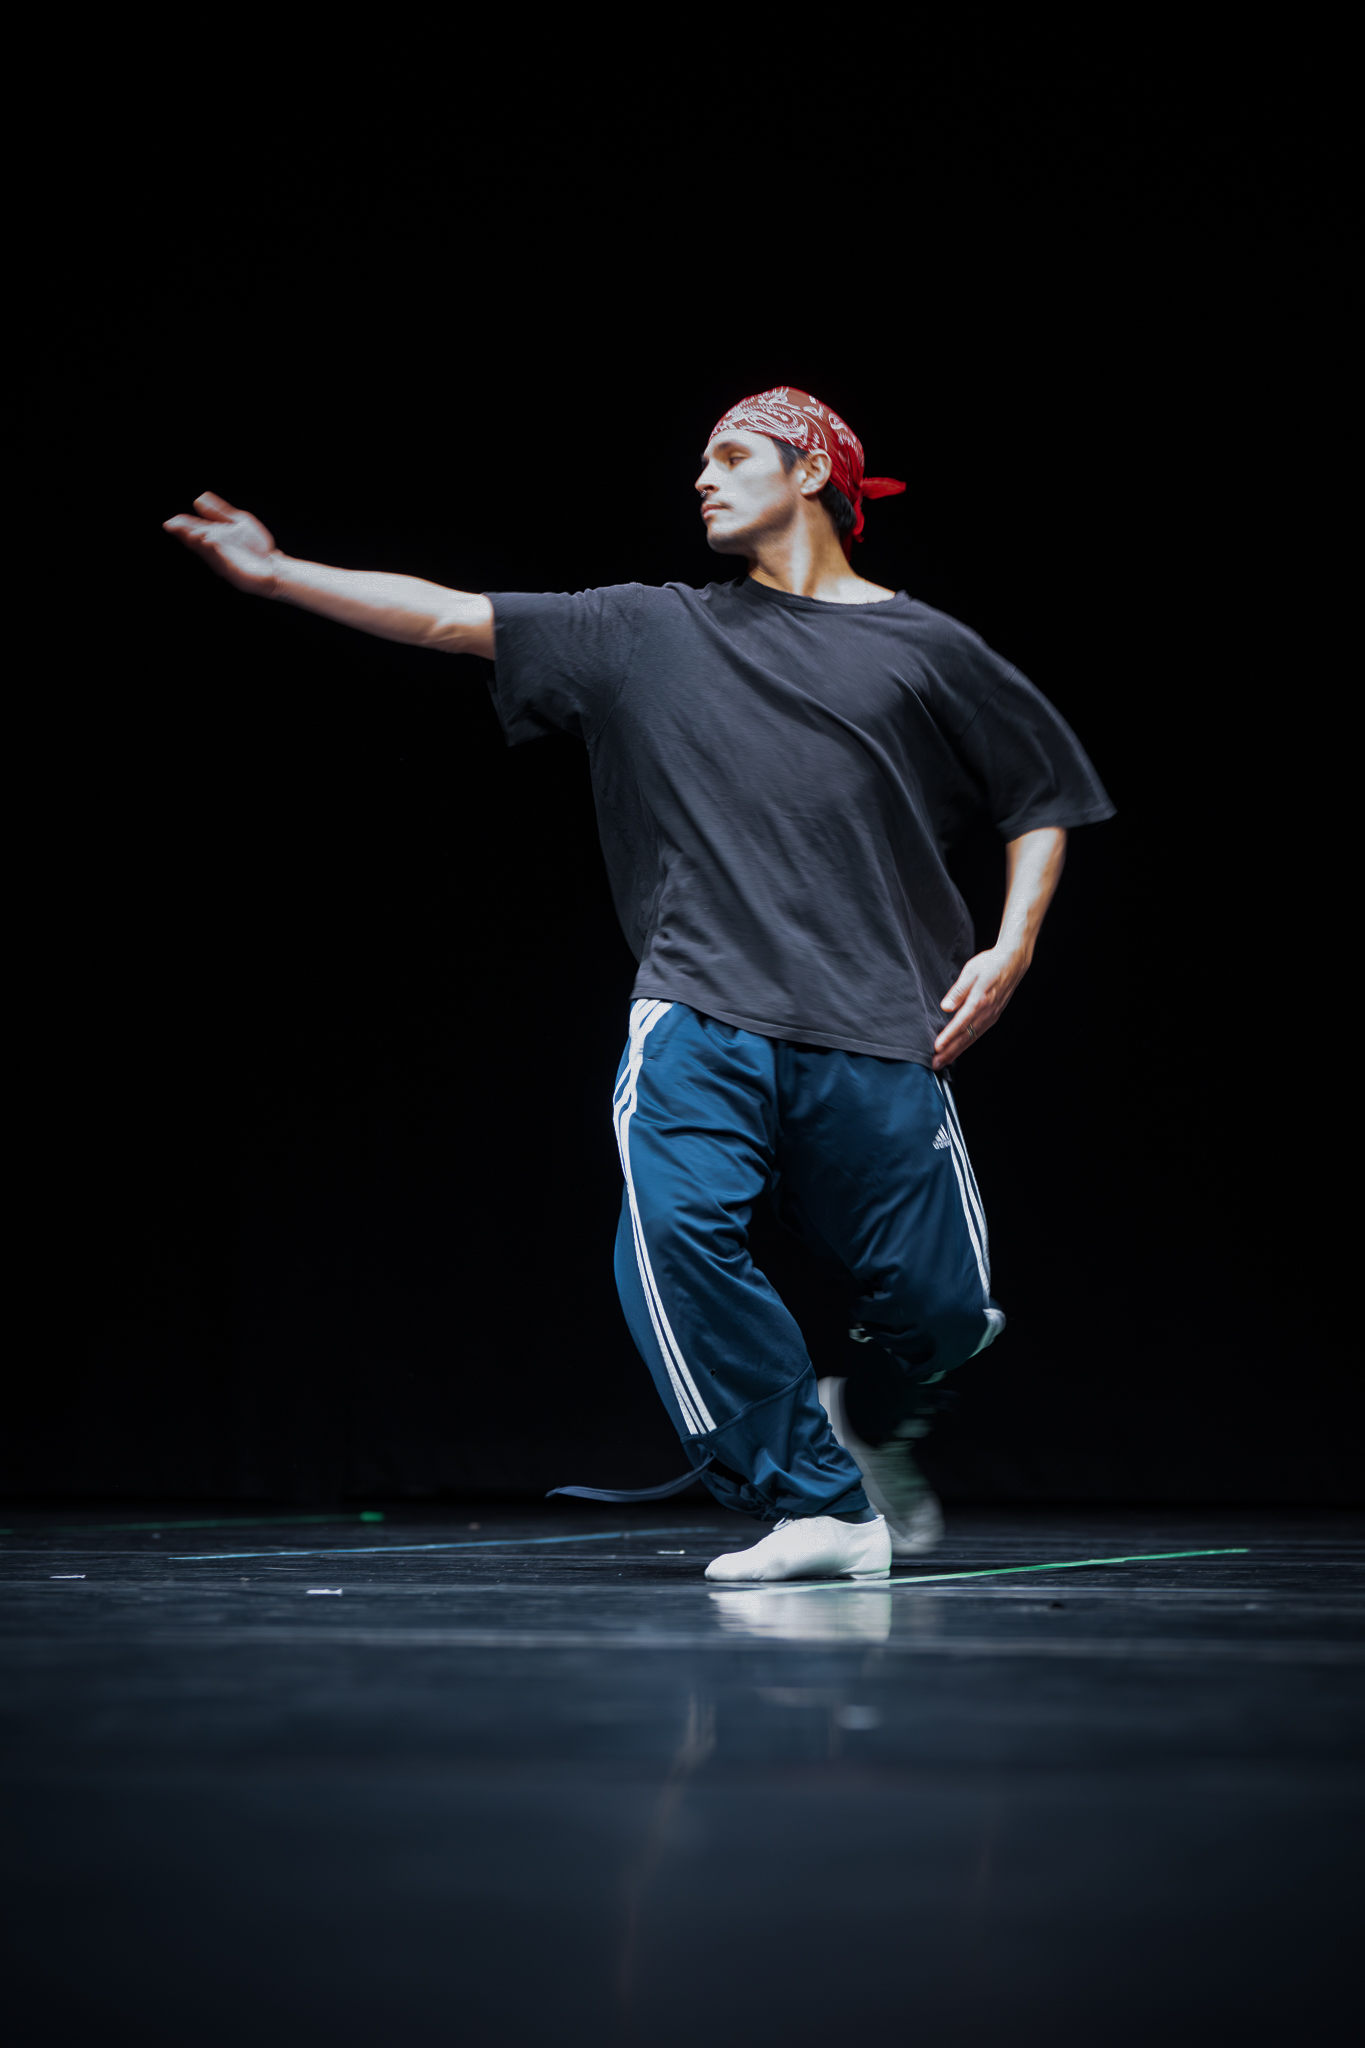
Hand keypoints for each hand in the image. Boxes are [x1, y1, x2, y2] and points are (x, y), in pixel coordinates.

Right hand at [162, 492, 280, 594]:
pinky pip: (220, 558)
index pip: (194, 528)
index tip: (171, 521)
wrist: (272, 566)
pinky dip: (214, 550)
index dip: (183, 524)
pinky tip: (208, 541)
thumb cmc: (256, 547)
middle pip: (196, 539)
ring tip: (188, 531)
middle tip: (172, 526)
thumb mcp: (237, 522)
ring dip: (197, 540)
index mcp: (214, 535)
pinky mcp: (232, 569)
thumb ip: (219, 511)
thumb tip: (200, 499)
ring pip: (206, 549)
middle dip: (184, 532)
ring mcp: (222, 559)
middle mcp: (215, 548)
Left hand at [933, 945, 1027, 1068]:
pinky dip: (967, 1044)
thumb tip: (946, 1006)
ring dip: (957, 1051)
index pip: (960, 1023)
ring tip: (944, 1061)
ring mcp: (991, 1016)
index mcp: (979, 1001)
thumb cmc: (991, 964)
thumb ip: (958, 991)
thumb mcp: (971, 971)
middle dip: (950, 1051)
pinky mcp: (993, 1016)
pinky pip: (978, 1034)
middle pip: (966, 1037)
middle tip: (936, 1063)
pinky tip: (959, 1048)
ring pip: (972, 1038)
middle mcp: (987, 1012)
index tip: (937, 1047)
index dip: (948, 1037)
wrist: (1013, 963)